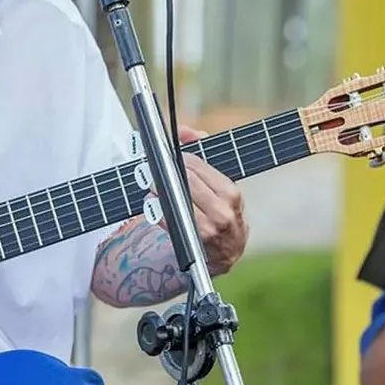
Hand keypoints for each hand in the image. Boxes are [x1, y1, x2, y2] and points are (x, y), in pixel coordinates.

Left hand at [161, 125, 248, 275]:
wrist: (228, 252)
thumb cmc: (224, 212)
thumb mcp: (222, 184)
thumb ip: (204, 153)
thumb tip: (185, 131)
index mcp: (231, 193)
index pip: (197, 165)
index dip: (179, 158)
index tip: (170, 157)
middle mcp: (222, 211)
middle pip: (185, 180)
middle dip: (167, 171)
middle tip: (156, 168)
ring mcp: (208, 228)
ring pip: (175, 199)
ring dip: (158, 189)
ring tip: (153, 185)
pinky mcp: (193, 242)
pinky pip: (167, 219)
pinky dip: (156, 209)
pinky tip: (154, 203)